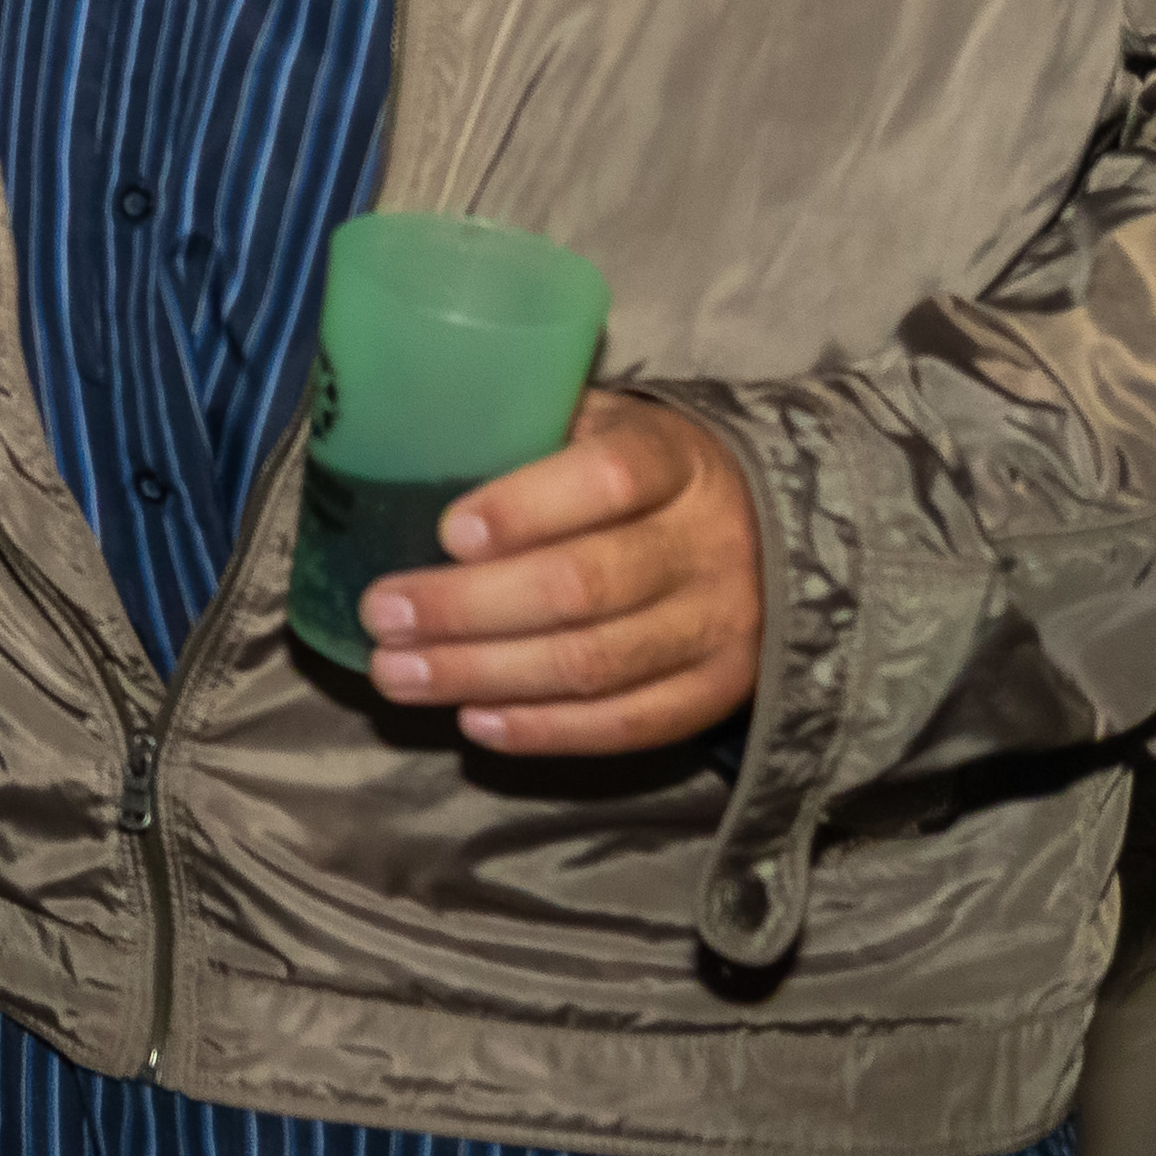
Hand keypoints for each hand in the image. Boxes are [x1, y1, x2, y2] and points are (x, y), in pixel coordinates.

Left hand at [352, 390, 763, 754]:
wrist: (773, 530)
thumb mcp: (606, 426)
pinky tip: (472, 719)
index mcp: (678, 460)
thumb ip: (533, 435)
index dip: (524, 508)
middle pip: (584, 585)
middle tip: (383, 616)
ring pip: (595, 664)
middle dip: (467, 608)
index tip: (446, 532)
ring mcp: (722, 625)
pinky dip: (545, 729)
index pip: (608, 479)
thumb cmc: (646, 474)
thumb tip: (408, 454)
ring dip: (483, 675)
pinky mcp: (719, 690)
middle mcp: (710, 544)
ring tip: (398, 674)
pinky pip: (629, 724)